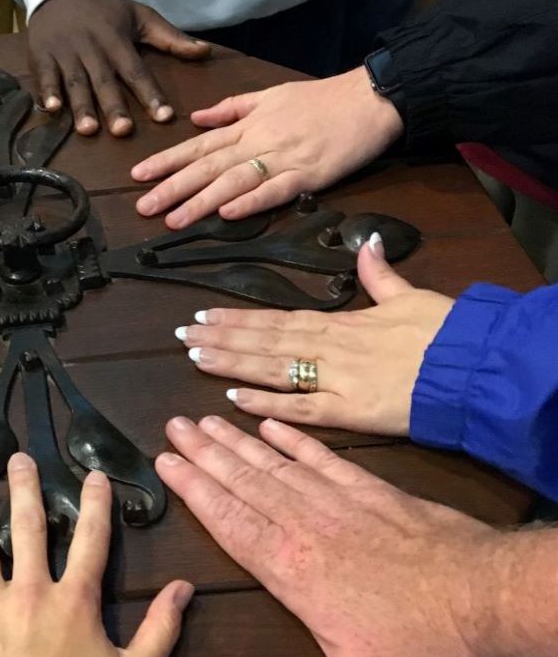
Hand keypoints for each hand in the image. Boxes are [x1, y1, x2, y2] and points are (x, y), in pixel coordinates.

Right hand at [28, 0, 210, 136]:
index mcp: (118, 42)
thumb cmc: (106, 10)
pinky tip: (51, 110)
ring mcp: (66, 53)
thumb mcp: (141, 16)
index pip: (137, 71)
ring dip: (81, 106)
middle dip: (113, 106)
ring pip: (75, 83)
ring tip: (88, 130)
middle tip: (123, 131)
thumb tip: (205, 52)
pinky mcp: (43, 55)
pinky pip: (45, 76)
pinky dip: (47, 92)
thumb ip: (172, 38)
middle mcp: (93, 50)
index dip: (150, 94)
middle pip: (105, 81)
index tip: (164, 117)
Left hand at [133, 67, 403, 227]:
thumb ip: (232, 108)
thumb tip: (197, 117)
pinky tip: (227, 214)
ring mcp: (283, 159)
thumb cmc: (321, 99)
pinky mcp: (309, 174)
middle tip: (143, 207)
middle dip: (173, 187)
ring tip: (173, 219)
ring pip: (233, 181)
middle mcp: (258, 142)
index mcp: (248, 125)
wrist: (371, 98)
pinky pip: (274, 190)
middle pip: (208, 167)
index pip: (198, 146)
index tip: (138, 175)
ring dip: (201, 201)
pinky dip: (250, 202)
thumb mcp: (271, 95)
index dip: (167, 161)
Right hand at [156, 416, 506, 656]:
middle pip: (246, 484)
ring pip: (278, 466)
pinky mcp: (377, 494)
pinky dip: (296, 441)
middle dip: (206, 455)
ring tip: (207, 419)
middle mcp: (309, 528)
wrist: (496, 600)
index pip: (230, 523)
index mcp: (294, 570)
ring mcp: (343, 504)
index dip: (194, 491)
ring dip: (239, 443)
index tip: (164, 462)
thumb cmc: (425, 646)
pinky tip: (274, 426)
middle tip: (174, 425)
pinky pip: (326, 460)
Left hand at [173, 236, 452, 435]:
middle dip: (221, 339)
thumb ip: (381, 276)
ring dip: (230, 364)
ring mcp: (335, 380)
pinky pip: (300, 408)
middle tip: (182, 336)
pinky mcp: (350, 412)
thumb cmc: (445, 332)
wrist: (474, 366)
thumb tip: (369, 244)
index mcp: (339, 323)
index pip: (276, 318)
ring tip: (195, 358)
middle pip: (263, 342)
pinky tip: (233, 401)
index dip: (238, 318)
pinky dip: (266, 404)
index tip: (205, 315)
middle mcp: (328, 349)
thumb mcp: (411, 296)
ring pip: (271, 369)